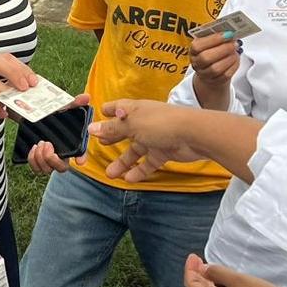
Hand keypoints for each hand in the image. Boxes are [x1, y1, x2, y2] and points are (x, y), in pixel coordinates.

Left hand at [24, 94, 92, 173]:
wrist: (30, 115)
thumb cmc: (50, 113)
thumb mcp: (61, 106)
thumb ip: (74, 103)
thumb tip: (85, 97)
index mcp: (71, 143)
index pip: (81, 154)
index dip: (82, 158)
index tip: (79, 161)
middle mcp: (61, 154)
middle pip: (61, 168)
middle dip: (53, 160)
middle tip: (47, 144)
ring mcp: (49, 160)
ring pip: (47, 170)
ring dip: (41, 159)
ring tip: (39, 143)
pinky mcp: (38, 161)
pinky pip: (36, 169)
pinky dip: (33, 161)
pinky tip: (33, 148)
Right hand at [90, 100, 207, 181]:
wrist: (194, 134)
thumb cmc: (161, 123)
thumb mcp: (131, 125)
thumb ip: (112, 129)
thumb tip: (91, 129)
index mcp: (135, 110)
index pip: (118, 107)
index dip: (109, 110)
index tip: (98, 114)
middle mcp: (144, 122)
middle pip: (125, 130)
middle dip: (112, 137)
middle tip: (100, 145)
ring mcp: (154, 137)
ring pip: (135, 150)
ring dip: (123, 162)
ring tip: (110, 174)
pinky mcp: (164, 151)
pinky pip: (148, 162)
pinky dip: (139, 171)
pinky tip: (129, 179)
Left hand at [183, 254, 286, 286]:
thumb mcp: (239, 279)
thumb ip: (218, 273)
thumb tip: (204, 270)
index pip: (191, 286)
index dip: (190, 270)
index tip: (193, 257)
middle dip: (196, 276)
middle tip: (199, 262)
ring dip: (205, 284)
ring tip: (209, 271)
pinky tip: (221, 285)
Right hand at [188, 31, 241, 87]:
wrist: (211, 69)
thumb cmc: (212, 50)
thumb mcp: (210, 41)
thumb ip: (217, 35)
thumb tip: (229, 30)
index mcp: (193, 50)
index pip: (198, 46)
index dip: (214, 39)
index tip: (228, 33)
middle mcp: (196, 63)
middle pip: (206, 58)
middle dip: (224, 49)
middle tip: (234, 43)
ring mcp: (204, 73)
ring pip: (216, 68)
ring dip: (229, 58)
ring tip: (236, 51)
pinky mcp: (215, 81)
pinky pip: (225, 75)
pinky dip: (233, 66)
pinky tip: (236, 59)